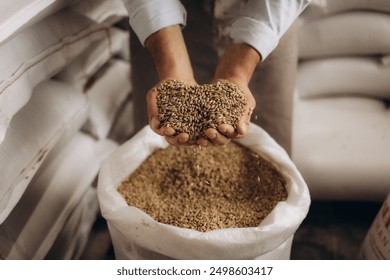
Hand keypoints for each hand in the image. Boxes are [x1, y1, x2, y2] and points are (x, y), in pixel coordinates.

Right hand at [145, 25, 196, 145]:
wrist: (182, 80)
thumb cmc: (166, 87)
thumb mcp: (155, 94)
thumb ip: (152, 107)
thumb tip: (156, 123)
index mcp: (160, 123)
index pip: (160, 131)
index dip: (165, 132)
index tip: (169, 129)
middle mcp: (171, 129)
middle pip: (173, 140)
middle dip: (179, 139)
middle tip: (185, 136)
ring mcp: (183, 128)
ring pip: (185, 140)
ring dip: (190, 142)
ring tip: (196, 139)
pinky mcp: (195, 126)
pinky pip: (197, 134)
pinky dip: (200, 137)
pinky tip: (205, 136)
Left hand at [196, 79, 255, 146]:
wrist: (230, 79)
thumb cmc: (242, 91)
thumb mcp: (246, 101)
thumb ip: (244, 116)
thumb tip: (241, 131)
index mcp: (239, 128)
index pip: (234, 134)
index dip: (228, 132)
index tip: (221, 126)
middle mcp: (227, 131)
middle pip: (222, 140)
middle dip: (215, 137)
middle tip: (209, 132)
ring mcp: (216, 128)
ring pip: (211, 139)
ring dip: (206, 140)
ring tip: (199, 139)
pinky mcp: (206, 123)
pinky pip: (201, 132)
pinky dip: (197, 134)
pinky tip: (190, 134)